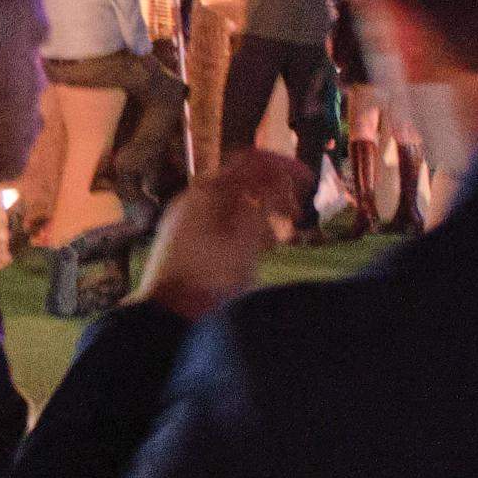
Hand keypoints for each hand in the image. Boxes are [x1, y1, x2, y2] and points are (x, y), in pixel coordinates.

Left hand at [141, 152, 301, 317]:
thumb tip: (278, 180)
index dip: (284, 166)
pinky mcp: (182, 240)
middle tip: (295, 215)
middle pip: (242, 181)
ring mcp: (184, 218)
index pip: (252, 161)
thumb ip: (264, 202)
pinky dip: (243, 226)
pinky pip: (219, 220)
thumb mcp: (247, 238)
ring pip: (232, 203)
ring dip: (261, 212)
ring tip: (279, 237)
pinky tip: (256, 248)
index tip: (307, 180)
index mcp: (209, 191)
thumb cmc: (212, 276)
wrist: (170, 316)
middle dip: (273, 194)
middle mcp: (194, 197)